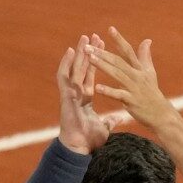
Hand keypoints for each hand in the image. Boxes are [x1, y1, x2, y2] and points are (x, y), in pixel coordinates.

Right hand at [56, 33, 123, 153]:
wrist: (79, 147)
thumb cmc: (88, 140)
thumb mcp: (104, 127)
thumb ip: (110, 120)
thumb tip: (118, 118)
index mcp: (85, 98)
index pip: (91, 75)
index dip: (96, 61)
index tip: (102, 47)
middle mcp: (77, 93)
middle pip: (82, 68)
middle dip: (88, 52)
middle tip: (93, 35)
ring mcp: (70, 94)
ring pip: (73, 69)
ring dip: (78, 53)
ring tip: (83, 38)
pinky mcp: (66, 96)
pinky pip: (64, 77)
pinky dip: (66, 64)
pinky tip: (70, 52)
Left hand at [87, 27, 178, 131]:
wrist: (161, 115)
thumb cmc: (152, 94)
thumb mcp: (150, 73)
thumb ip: (145, 57)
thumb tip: (147, 40)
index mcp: (139, 68)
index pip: (128, 51)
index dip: (119, 39)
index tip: (110, 28)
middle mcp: (137, 75)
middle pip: (118, 61)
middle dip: (102, 53)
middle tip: (87, 46)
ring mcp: (134, 87)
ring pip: (117, 74)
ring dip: (103, 66)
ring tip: (90, 59)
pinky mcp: (131, 101)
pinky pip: (118, 94)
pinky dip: (108, 91)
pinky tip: (96, 87)